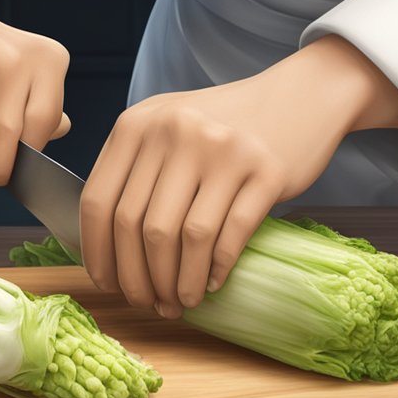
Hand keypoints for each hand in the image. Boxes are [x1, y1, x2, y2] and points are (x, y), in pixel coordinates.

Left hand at [79, 35, 397, 317]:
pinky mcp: (266, 170)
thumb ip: (132, 168)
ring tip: (179, 301)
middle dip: (138, 278)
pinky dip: (216, 268)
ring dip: (178, 281)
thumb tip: (103, 245)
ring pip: (184, 236)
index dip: (98, 252)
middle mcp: (176, 132)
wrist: (299, 95)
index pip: (98, 201)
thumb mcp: (166, 125)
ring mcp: (223, 150)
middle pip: (139, 226)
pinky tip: (211, 283)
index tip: (105, 283)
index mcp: (137, 124)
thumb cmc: (223, 122)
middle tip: (148, 303)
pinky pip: (230, 234)